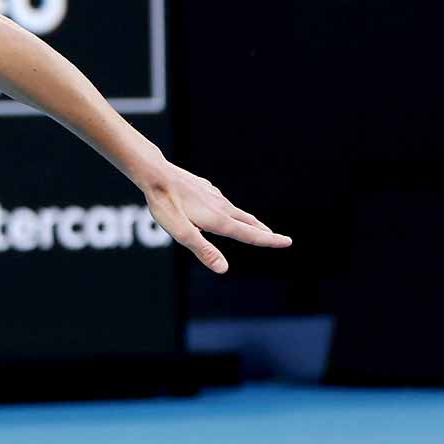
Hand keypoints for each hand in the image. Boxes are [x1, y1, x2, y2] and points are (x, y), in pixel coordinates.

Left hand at [138, 163, 290, 272]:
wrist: (155, 173)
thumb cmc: (165, 204)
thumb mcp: (181, 232)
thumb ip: (203, 250)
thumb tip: (223, 269)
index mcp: (218, 220)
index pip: (249, 234)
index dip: (269, 240)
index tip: (287, 242)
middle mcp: (220, 206)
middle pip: (247, 222)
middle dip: (263, 231)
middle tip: (277, 238)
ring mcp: (213, 195)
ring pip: (235, 211)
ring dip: (247, 221)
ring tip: (253, 227)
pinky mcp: (204, 188)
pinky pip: (220, 202)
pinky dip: (228, 210)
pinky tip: (220, 208)